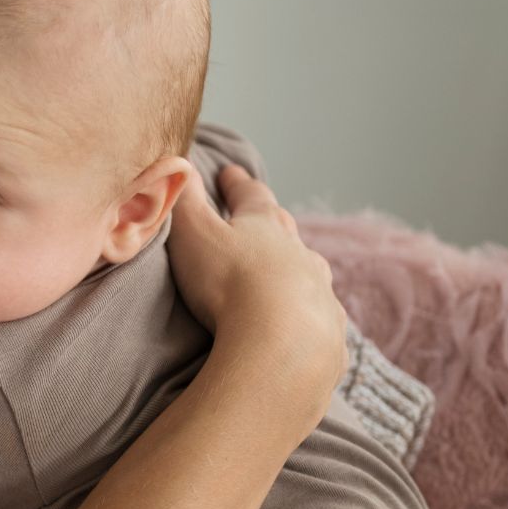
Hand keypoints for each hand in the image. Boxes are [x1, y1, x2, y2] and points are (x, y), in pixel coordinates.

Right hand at [167, 165, 345, 397]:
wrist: (282, 344)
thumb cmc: (230, 281)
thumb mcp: (194, 232)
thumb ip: (185, 199)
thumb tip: (179, 164)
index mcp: (265, 224)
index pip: (251, 194)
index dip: (237, 184)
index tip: (230, 173)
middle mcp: (299, 252)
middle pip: (285, 230)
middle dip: (271, 223)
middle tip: (264, 218)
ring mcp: (319, 290)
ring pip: (308, 270)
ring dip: (294, 267)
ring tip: (285, 272)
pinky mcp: (328, 329)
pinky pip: (319, 312)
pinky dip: (308, 310)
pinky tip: (305, 319)